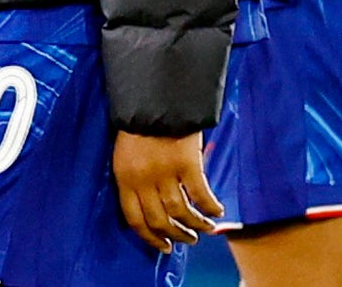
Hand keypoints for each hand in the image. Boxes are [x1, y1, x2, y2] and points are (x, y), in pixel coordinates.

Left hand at [112, 130, 222, 253]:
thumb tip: (152, 204)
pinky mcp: (187, 163)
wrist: (156, 94)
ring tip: (205, 229)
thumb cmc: (140, 122)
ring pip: (182, 212)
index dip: (150, 237)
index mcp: (124, 177)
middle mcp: (143, 180)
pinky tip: (217, 210)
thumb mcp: (127, 152)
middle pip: (160, 220)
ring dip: (196, 225)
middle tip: (188, 240)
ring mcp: (165, 172)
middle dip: (176, 235)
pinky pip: (200, 195)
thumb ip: (136, 179)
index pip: (135, 219)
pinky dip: (210, 207)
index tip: (163, 247)